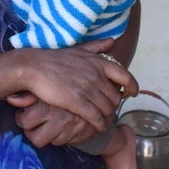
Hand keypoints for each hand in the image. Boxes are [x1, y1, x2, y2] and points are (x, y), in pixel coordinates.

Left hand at [8, 92, 96, 146]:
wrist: (93, 95)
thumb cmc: (62, 90)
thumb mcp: (46, 89)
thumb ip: (28, 95)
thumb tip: (10, 99)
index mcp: (46, 102)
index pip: (25, 121)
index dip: (22, 119)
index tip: (23, 115)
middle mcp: (57, 115)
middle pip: (33, 136)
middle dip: (31, 131)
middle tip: (32, 123)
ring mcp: (67, 126)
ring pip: (45, 141)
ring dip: (43, 135)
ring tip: (45, 124)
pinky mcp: (75, 133)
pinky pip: (58, 142)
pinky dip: (57, 136)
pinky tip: (59, 126)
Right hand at [18, 38, 138, 131]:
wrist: (35, 68)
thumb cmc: (55, 58)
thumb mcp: (79, 49)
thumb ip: (97, 46)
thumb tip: (112, 41)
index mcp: (99, 62)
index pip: (125, 76)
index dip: (132, 86)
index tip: (133, 92)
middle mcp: (97, 75)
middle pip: (116, 96)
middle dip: (114, 104)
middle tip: (108, 108)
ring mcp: (88, 89)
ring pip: (108, 109)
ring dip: (107, 115)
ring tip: (103, 118)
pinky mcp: (78, 102)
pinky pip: (96, 117)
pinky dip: (100, 124)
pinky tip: (98, 126)